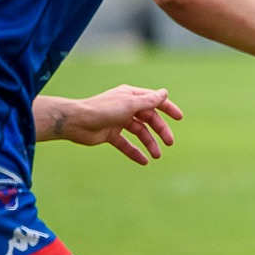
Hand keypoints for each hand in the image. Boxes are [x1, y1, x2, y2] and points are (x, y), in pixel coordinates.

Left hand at [49, 85, 182, 164]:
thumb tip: (165, 93)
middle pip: (149, 119)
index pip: (154, 101)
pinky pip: (126, 144)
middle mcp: (126, 107)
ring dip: (149, 143)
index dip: (168, 109)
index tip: (179, 118)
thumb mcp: (129, 104)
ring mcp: (118, 121)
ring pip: (139, 133)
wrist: (75, 122)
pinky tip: (143, 161)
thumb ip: (149, 101)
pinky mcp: (110, 134)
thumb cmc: (102, 109)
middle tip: (169, 143)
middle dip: (160, 131)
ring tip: (157, 155)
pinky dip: (135, 152)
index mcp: (131, 96)